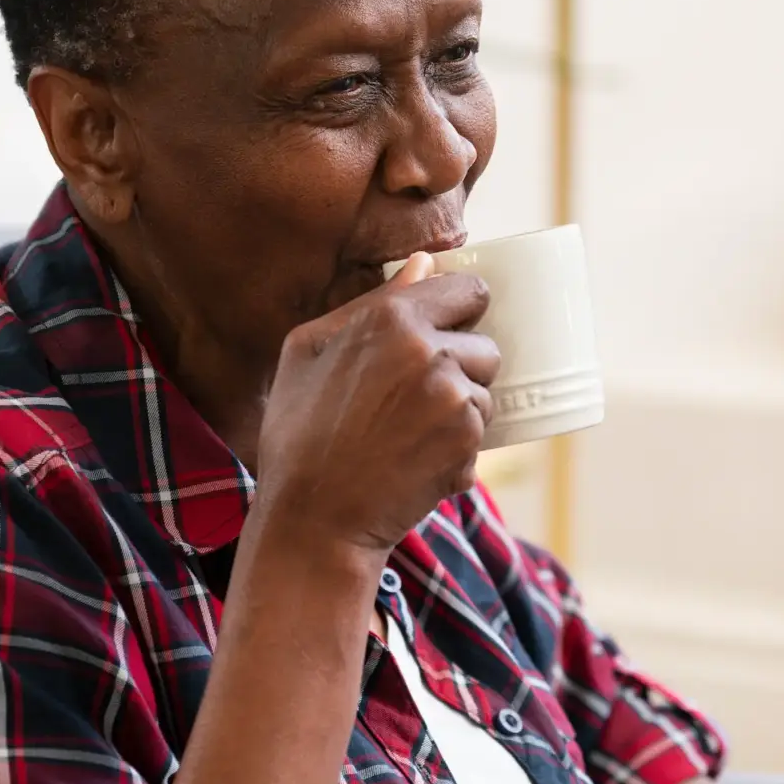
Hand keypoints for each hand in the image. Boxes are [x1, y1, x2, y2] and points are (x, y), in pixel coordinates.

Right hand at [255, 253, 499, 556]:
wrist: (313, 520)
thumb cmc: (299, 433)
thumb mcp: (308, 351)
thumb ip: (372, 300)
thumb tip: (424, 263)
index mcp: (391, 318)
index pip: (470, 290)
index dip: (459, 312)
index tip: (444, 333)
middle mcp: (430, 352)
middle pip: (485, 346)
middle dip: (460, 368)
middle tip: (409, 402)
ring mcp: (454, 400)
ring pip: (485, 393)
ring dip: (460, 413)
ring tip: (407, 436)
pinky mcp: (468, 444)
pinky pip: (480, 437)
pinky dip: (456, 452)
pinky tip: (412, 463)